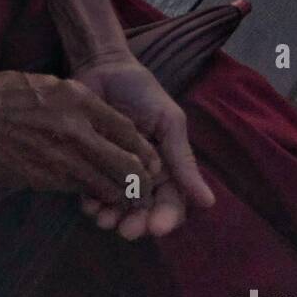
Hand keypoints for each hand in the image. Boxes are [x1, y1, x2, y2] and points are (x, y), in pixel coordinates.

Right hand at [0, 70, 161, 204]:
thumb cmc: (8, 92)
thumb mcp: (51, 85)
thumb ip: (81, 103)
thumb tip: (105, 122)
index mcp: (80, 101)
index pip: (128, 132)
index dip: (143, 150)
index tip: (149, 160)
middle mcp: (76, 132)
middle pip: (127, 166)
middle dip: (142, 182)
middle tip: (146, 188)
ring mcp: (61, 159)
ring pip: (107, 186)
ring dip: (120, 195)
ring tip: (126, 198)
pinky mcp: (45, 179)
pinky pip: (79, 190)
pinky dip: (91, 194)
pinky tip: (93, 194)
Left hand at [72, 57, 215, 238]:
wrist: (103, 67)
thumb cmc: (142, 91)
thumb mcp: (169, 121)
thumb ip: (182, 159)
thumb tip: (208, 202)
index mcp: (166, 168)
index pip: (172, 202)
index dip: (167, 218)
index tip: (157, 227)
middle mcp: (142, 175)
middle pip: (143, 210)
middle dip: (137, 223)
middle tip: (127, 230)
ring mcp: (115, 170)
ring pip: (117, 205)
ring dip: (112, 217)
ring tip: (104, 220)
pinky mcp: (90, 162)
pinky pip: (91, 188)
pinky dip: (90, 201)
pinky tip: (88, 204)